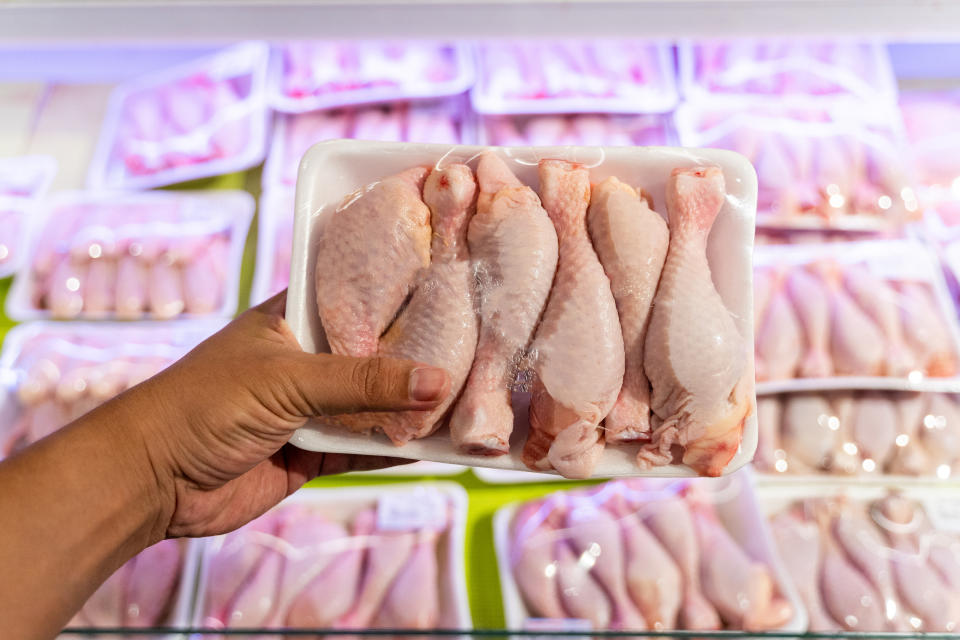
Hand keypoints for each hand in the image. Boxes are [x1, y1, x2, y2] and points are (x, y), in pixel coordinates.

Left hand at [130, 290, 449, 538]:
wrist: (153, 480)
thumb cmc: (207, 404)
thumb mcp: (290, 380)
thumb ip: (363, 382)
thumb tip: (437, 380)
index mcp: (293, 320)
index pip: (356, 301)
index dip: (400, 297)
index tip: (453, 293)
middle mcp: (305, 360)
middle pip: (372, 357)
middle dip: (414, 360)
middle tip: (474, 351)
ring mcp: (308, 408)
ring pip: (371, 406)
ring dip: (408, 409)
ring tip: (465, 400)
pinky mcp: (308, 452)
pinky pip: (361, 448)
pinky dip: (392, 449)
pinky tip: (431, 445)